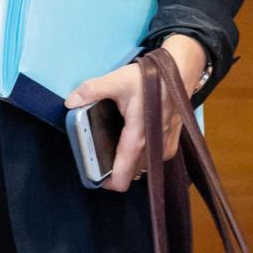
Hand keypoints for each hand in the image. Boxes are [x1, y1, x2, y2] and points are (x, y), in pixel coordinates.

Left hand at [64, 35, 204, 192]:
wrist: (182, 70)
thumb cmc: (152, 77)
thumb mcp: (118, 80)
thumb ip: (92, 90)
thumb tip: (70, 102)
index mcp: (138, 138)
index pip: (123, 176)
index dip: (107, 182)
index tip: (96, 176)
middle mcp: (154, 148)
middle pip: (130, 172)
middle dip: (115, 168)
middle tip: (103, 152)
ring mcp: (165, 147)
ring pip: (142, 166)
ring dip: (130, 160)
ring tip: (118, 143)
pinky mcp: (171, 143)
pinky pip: (153, 158)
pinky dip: (142, 154)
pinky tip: (134, 137)